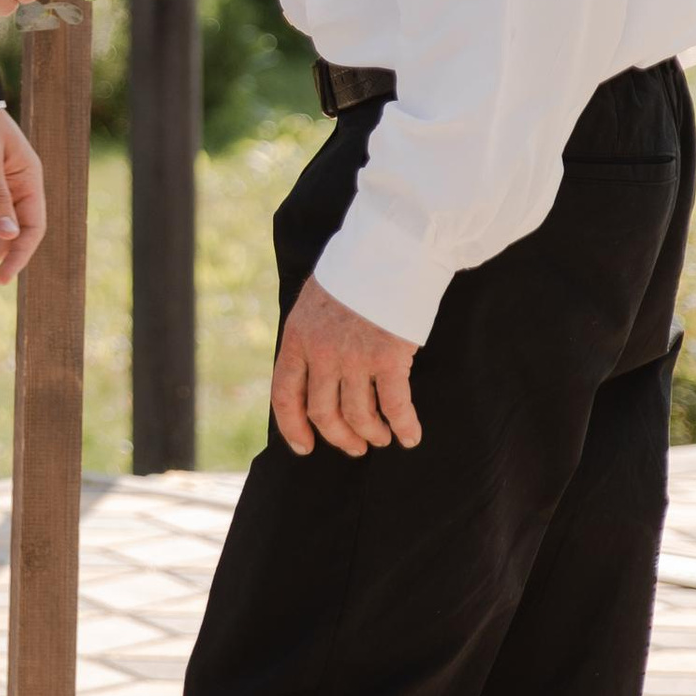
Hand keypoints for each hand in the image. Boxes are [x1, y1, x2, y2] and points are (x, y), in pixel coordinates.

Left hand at [271, 274, 421, 459]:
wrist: (390, 248)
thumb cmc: (357, 271)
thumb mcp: (315, 301)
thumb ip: (311, 335)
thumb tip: (313, 368)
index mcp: (298, 337)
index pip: (284, 394)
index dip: (292, 427)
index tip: (305, 447)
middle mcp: (321, 353)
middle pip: (322, 413)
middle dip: (339, 436)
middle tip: (354, 446)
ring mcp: (354, 358)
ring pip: (357, 415)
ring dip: (370, 433)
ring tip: (380, 438)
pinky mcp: (389, 358)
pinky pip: (394, 406)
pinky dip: (403, 426)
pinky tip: (410, 436)